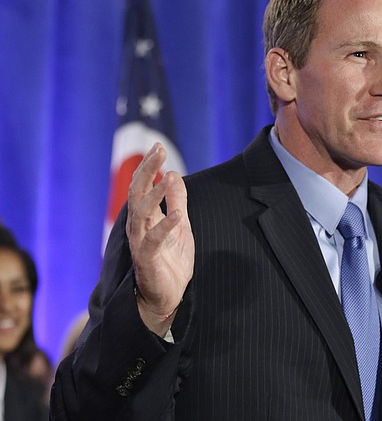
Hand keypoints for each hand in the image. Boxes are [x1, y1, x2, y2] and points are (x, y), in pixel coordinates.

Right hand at [126, 143, 194, 336]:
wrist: (168, 299)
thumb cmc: (171, 261)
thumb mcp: (180, 226)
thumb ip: (176, 201)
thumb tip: (173, 174)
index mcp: (145, 218)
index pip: (142, 187)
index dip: (149, 167)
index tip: (158, 147)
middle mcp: (138, 228)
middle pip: (138, 194)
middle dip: (147, 171)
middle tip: (157, 150)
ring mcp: (141, 244)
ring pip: (141, 214)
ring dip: (155, 194)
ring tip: (167, 177)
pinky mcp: (148, 261)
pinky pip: (153, 241)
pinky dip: (165, 227)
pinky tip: (177, 215)